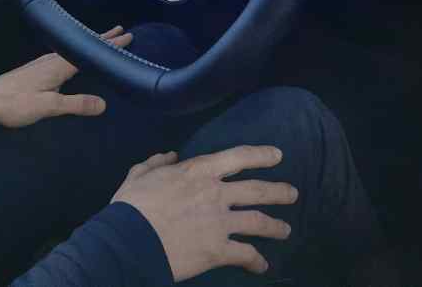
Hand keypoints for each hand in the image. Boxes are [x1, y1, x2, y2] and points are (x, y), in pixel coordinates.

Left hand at [0, 26, 131, 128]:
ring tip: (99, 42)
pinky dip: (74, 51)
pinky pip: (62, 55)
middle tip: (120, 31)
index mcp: (58, 65)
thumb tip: (103, 104)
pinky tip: (70, 58)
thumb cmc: (16, 103)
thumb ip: (75, 104)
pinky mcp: (34, 70)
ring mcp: (41, 63)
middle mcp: (51, 60)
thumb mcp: (49, 106)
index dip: (108, 44)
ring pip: (71, 49)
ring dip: (87, 44)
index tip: (127, 35)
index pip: (89, 51)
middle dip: (100, 39)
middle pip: (81, 45)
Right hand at [112, 146, 296, 281]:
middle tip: (293, 194)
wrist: (128, 240)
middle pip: (257, 190)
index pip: (239, 157)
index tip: (277, 156)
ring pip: (258, 222)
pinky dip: (256, 261)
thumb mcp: (139, 174)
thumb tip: (171, 155)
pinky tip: (262, 266)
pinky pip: (245, 254)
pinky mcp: (217, 250)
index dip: (261, 155)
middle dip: (278, 191)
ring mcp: (220, 222)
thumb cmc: (131, 206)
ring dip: (275, 227)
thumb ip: (157, 163)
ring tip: (286, 230)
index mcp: (199, 171)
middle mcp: (216, 193)